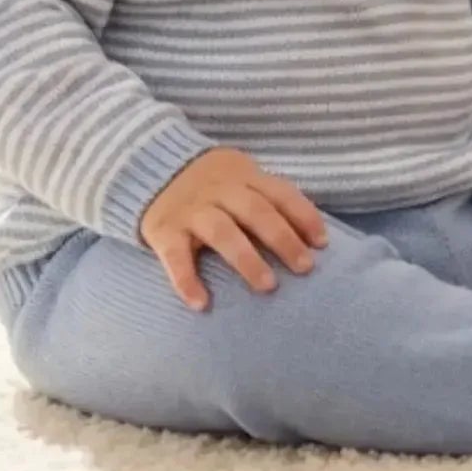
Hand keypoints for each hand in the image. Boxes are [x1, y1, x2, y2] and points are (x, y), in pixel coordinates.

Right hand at [139, 146, 328, 309]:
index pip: (279, 192)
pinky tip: (201, 304)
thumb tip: (312, 233)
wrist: (149, 166)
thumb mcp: (239, 175)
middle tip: (305, 268)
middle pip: (255, 211)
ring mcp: (191, 210)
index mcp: (242, 175)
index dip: (303, 216)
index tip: (323, 244)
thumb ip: (266, 196)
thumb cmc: (209, 183)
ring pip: (222, 232)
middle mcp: (218, 189)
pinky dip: (187, 280)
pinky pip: (175, 257)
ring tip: (268, 287)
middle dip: (283, 239)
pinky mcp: (164, 230)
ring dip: (247, 259)